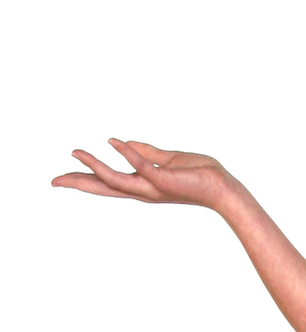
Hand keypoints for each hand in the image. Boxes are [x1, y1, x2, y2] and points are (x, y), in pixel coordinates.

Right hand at [51, 139, 233, 210]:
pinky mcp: (166, 180)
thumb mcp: (168, 160)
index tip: (61, 179)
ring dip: (95, 166)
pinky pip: (143, 166)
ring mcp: (154, 187)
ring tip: (76, 151)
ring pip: (118, 180)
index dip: (84, 179)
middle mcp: (144, 190)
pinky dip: (127, 153)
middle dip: (79, 184)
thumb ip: (146, 152)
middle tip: (54, 181)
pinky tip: (112, 141)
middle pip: (105, 188)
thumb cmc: (200, 175)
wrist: (224, 188)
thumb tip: (122, 142)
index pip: (108, 183)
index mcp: (143, 185)